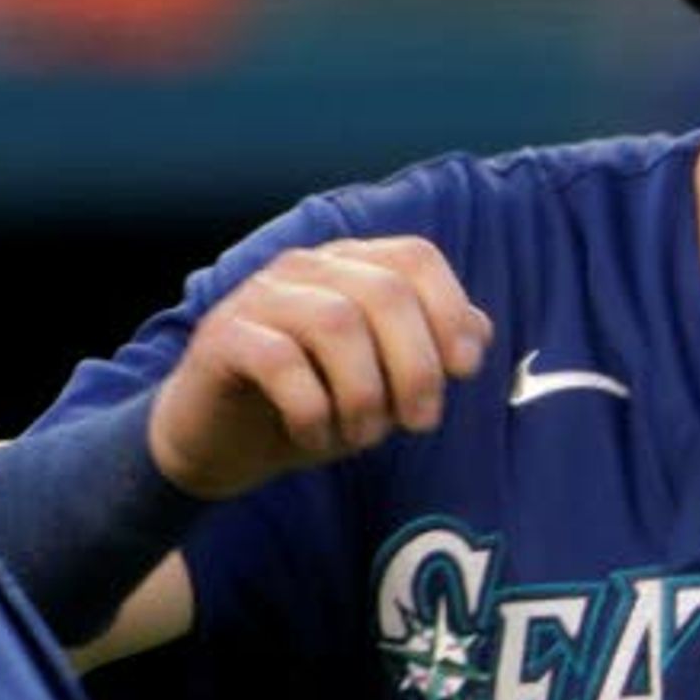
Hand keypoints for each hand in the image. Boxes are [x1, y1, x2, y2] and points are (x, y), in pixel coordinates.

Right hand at [150, 236, 493, 500]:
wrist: (222, 441)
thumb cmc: (317, 403)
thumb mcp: (387, 381)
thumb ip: (434, 350)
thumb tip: (479, 330)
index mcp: (352, 266)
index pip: (415, 257)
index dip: (450, 310)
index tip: (465, 371)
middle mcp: (305, 268)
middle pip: (385, 292)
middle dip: (417, 366)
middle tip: (420, 423)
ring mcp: (258, 297)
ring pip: (335, 322)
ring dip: (364, 394)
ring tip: (363, 437)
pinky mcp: (220, 338)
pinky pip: (279, 360)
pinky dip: (312, 408)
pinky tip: (316, 436)